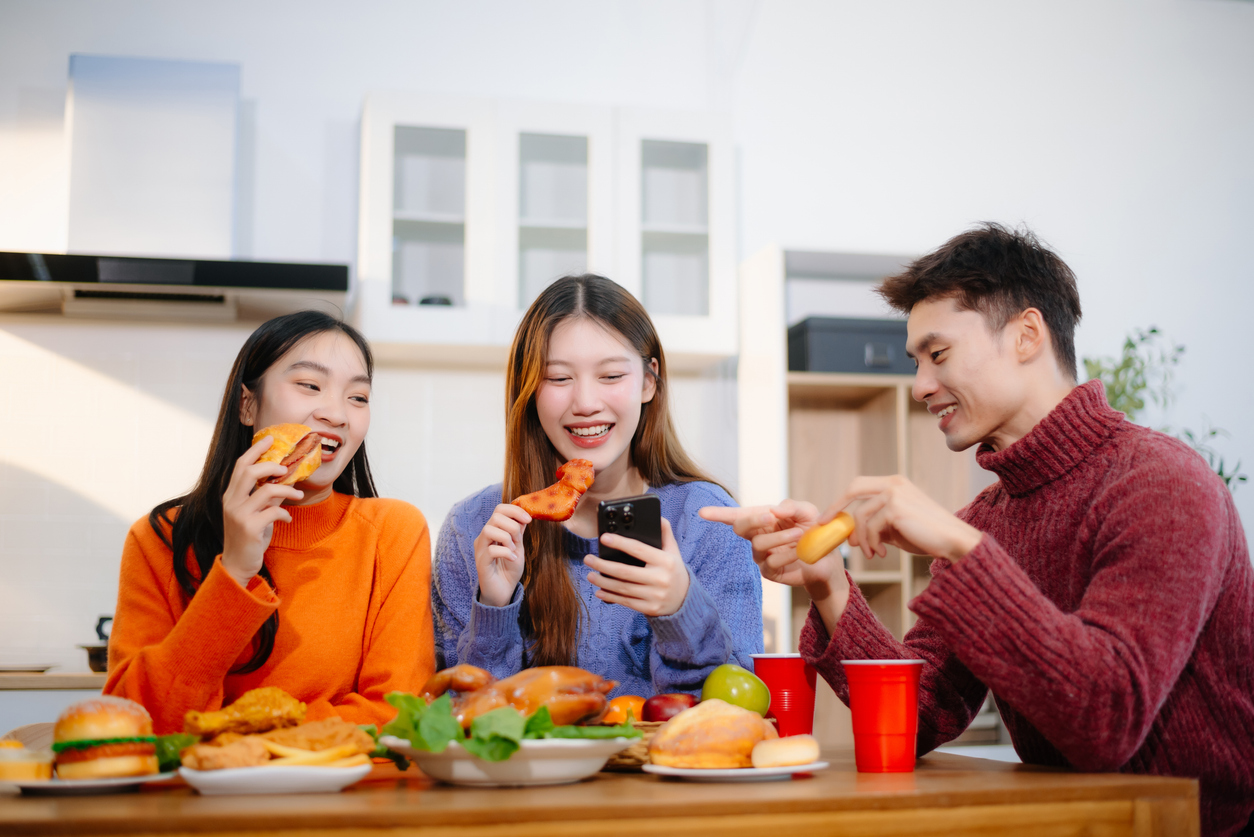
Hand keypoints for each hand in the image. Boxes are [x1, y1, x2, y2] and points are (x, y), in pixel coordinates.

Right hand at [222, 435, 303, 587]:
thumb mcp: (255, 513)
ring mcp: (238, 515)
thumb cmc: (248, 537)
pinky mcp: (249, 528)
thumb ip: (266, 496)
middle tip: (286, 468)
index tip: (269, 439)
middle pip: (249, 471)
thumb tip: (284, 480)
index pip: (240, 465)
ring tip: (297, 494)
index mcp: (230, 495)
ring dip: (287, 490)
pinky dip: (284, 513)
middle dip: (271, 465)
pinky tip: (287, 518)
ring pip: (266, 490)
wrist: (238, 565)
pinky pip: (273, 512)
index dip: (255, 450)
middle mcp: (231, 502)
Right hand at [474, 504, 530, 606]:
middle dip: (512, 524)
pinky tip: (512, 559)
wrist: (503, 592)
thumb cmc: (509, 570)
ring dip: (506, 537)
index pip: (499, 509)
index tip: (528, 519)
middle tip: (519, 539)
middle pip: (494, 517)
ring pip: (489, 529)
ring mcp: (480, 550)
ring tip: (513, 549)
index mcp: (493, 531)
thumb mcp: (518, 547)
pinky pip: (491, 550)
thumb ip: (518, 531)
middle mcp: (484, 538)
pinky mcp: (481, 563)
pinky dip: (506, 552)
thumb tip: (524, 515)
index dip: (515, 510)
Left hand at [584, 518, 688, 616]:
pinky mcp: (649, 608)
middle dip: (603, 565)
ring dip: (603, 581)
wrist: (685, 599)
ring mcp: (654, 595)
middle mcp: (660, 579)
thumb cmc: (674, 571)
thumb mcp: (673, 551)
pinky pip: (625, 602)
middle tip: (588, 559)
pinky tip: (599, 591)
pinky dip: (610, 596)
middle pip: (625, 571)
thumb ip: (665, 533)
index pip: (639, 549)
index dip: (620, 543)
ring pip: (622, 588)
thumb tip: (658, 516)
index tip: (604, 538)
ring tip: (590, 574)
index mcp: (665, 561)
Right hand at [699, 501, 846, 602]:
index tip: (702, 512)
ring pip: (758, 544)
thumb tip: (774, 510)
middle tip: (771, 516)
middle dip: (753, 520)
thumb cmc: (814, 530)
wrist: (828, 557)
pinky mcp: (770, 572)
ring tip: (800, 533)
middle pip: (740, 527)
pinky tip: (800, 550)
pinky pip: (772, 561)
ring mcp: (761, 555)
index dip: (719, 514)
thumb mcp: (807, 511)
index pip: (736, 516)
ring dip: (780, 537)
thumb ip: (791, 507)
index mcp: (761, 519)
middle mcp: (756, 536)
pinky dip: (788, 552)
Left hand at [830, 475, 982, 562]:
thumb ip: (875, 526)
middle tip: (826, 527)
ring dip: (862, 538)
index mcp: (894, 483)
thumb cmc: (927, 536)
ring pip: (861, 516)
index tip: (828, 517)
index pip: (859, 485)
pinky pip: (871, 528)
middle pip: (853, 489)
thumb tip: (851, 536)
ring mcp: (894, 494)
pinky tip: (882, 553)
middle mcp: (893, 484)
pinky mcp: (895, 509)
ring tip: (872, 554)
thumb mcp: (896, 529)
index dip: (841, 500)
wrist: (954, 541)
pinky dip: (872, 543)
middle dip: (836, 507)